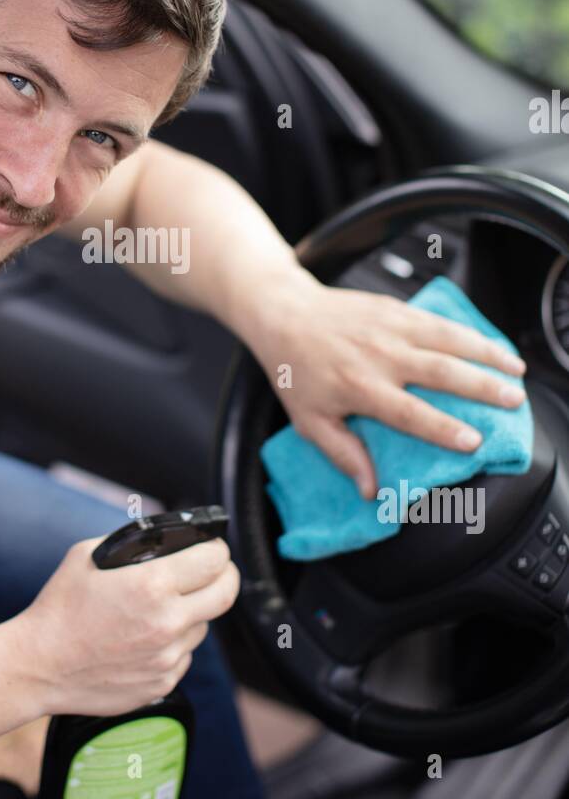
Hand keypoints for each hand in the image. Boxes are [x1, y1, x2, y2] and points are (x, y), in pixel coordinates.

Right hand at [18, 535, 238, 716]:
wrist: (39, 665)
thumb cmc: (60, 606)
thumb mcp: (89, 554)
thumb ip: (134, 545)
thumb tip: (169, 541)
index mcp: (152, 585)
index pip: (215, 560)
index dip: (216, 549)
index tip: (212, 548)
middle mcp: (167, 622)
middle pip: (226, 593)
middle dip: (224, 576)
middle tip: (211, 570)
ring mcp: (167, 657)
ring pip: (203, 626)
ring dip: (192, 613)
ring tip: (157, 609)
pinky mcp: (163, 683)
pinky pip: (184, 655)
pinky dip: (173, 643)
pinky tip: (143, 638)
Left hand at [249, 273, 526, 498]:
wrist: (283, 315)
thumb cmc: (295, 371)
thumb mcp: (309, 421)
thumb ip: (342, 453)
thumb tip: (369, 489)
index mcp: (358, 387)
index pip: (409, 412)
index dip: (443, 428)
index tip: (473, 441)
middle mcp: (379, 355)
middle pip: (440, 372)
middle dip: (481, 387)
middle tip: (512, 401)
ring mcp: (389, 328)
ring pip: (448, 339)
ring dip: (486, 354)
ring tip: (515, 371)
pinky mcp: (395, 308)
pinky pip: (438, 320)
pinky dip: (468, 332)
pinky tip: (490, 344)